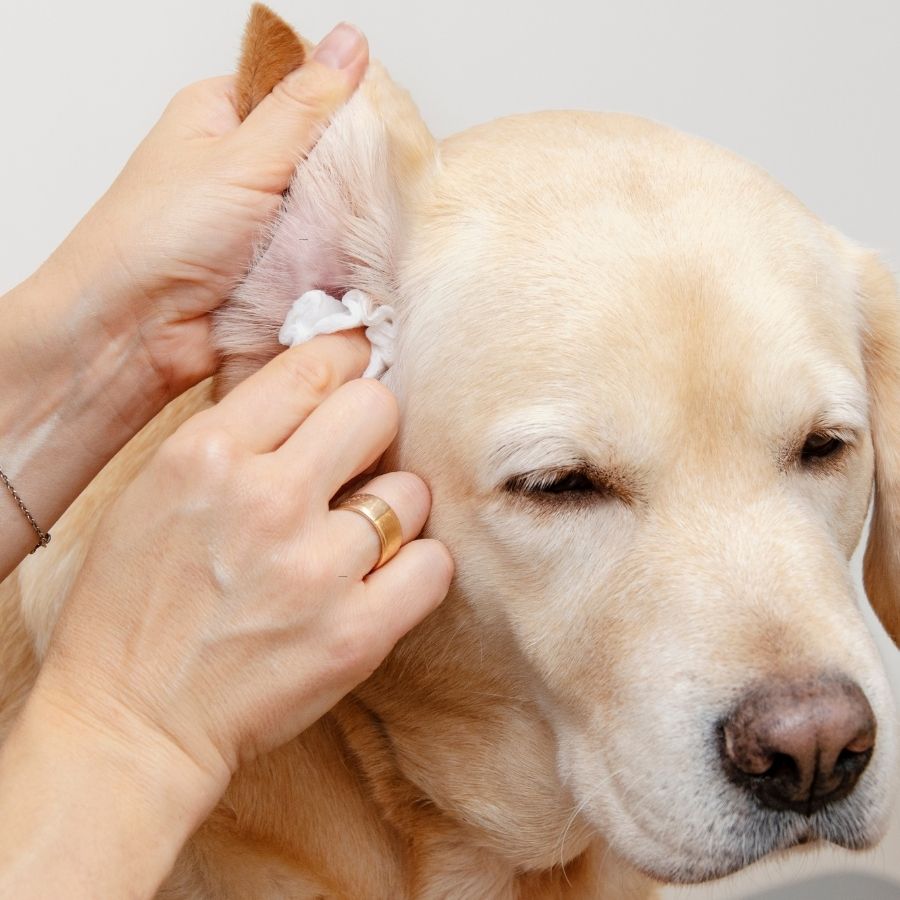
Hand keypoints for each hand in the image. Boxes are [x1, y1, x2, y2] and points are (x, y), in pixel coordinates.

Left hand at [0, 24, 368, 573]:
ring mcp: (261, 221)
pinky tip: (352, 265)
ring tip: (360, 232)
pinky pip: (322, 256)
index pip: (301, 89)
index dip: (344, 103)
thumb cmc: (158, 237)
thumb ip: (304, 106)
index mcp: (222, 116)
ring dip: (344, 225)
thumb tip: (351, 44)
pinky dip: (336, 263)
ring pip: (328, 210)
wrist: (135, 332)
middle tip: (374, 187)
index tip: (382, 123)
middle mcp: (242, 165)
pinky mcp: (275, 269)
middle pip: (322, 154)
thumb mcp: (241, 156)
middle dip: (349, 173)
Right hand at [33, 330, 453, 793]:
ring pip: (412, 491)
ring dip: (393, 508)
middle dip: (374, 425)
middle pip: (377, 409)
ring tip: (358, 536)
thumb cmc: (134, 605)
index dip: (347, 360)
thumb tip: (313, 391)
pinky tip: (383, 578)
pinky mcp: (354, 634)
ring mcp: (316, 570)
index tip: (359, 370)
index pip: (314, 368)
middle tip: (360, 455)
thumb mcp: (156, 490)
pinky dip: (416, 568)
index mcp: (206, 454)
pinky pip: (434, 565)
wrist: (131, 721)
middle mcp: (266, 500)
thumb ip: (234, 434)